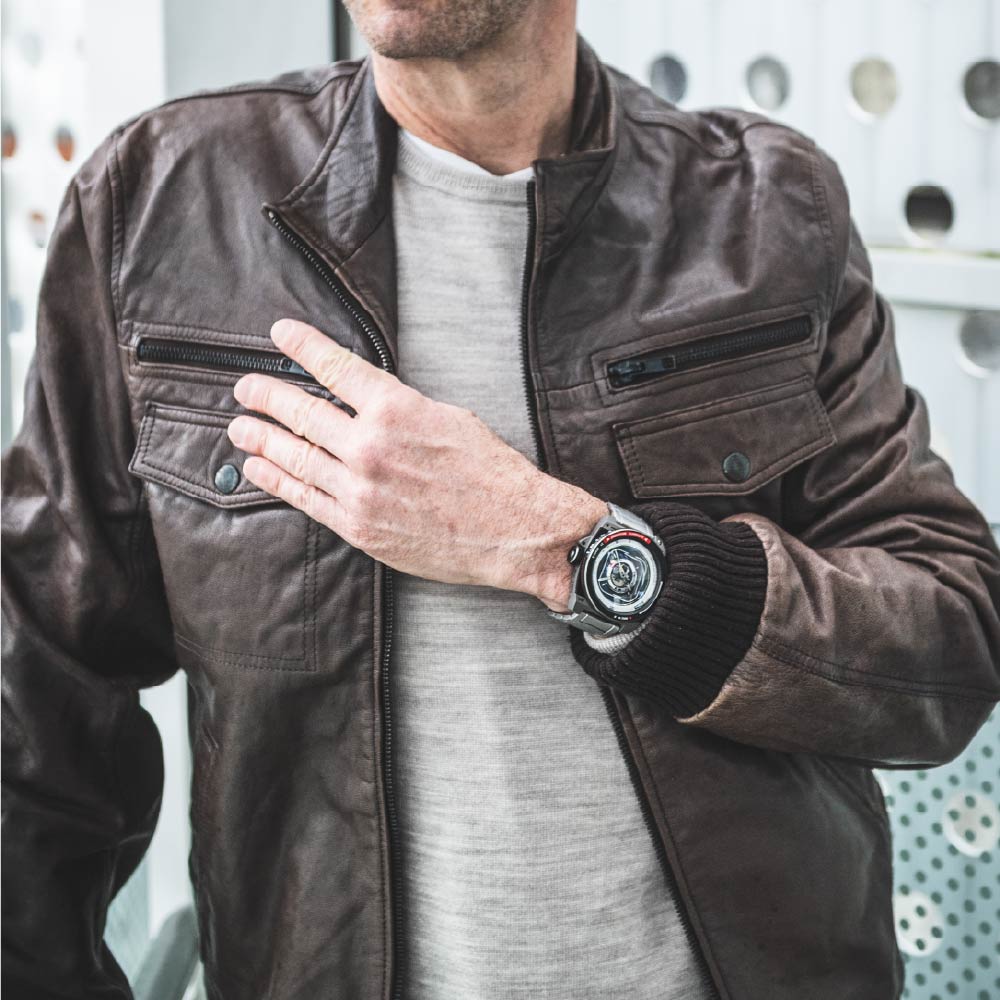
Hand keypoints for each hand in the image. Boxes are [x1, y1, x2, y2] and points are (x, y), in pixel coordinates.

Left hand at [226, 319, 607, 609]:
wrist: (515, 531)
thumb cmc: (493, 474)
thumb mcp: (450, 419)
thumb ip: (401, 409)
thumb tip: (367, 402)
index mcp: (396, 409)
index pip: (335, 368)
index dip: (302, 346)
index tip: (281, 333)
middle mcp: (370, 446)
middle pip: (301, 412)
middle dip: (265, 395)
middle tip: (245, 387)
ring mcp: (359, 489)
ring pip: (294, 456)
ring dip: (259, 438)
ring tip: (239, 427)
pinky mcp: (358, 526)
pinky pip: (304, 498)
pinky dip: (276, 480)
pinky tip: (258, 468)